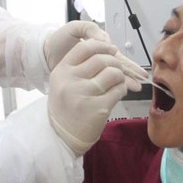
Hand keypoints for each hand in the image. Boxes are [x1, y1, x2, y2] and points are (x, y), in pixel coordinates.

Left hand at [44, 21, 147, 86]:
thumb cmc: (57, 40)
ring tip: (136, 86)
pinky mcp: (88, 75)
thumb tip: (104, 39)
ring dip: (125, 78)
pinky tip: (122, 89)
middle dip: (130, 71)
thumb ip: (88, 28)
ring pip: (113, 72)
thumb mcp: (72, 28)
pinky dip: (113, 84)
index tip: (133, 68)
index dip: (123, 61)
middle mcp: (98, 55)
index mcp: (97, 43)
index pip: (114, 53)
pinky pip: (103, 79)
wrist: (43, 53)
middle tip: (142, 79)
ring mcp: (93, 66)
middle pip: (117, 63)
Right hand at [47, 39, 131, 155]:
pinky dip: (122, 89)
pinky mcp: (99, 108)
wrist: (60, 137)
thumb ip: (78, 67)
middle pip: (101, 59)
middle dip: (114, 61)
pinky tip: (117, 93)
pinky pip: (119, 90)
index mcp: (61, 71)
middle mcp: (71, 81)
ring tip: (117, 82)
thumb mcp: (62, 83)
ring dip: (120, 76)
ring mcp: (85, 94)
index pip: (84, 48)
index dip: (101, 45)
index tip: (111, 49)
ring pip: (113, 73)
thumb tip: (105, 51)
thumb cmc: (65, 108)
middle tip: (116, 68)